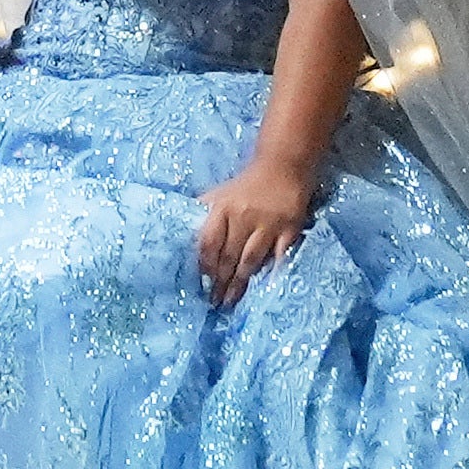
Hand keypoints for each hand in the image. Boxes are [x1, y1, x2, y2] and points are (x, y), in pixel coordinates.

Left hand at [196, 159, 314, 303]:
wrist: (284, 166)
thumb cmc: (247, 185)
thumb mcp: (221, 193)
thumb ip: (204, 211)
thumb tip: (180, 232)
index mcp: (223, 208)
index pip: (208, 242)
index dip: (204, 265)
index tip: (201, 284)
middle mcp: (243, 217)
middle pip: (228, 255)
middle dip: (220, 282)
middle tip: (214, 303)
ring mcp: (268, 224)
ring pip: (250, 260)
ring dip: (240, 283)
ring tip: (231, 301)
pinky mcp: (289, 229)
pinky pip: (279, 256)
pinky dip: (272, 272)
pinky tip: (265, 288)